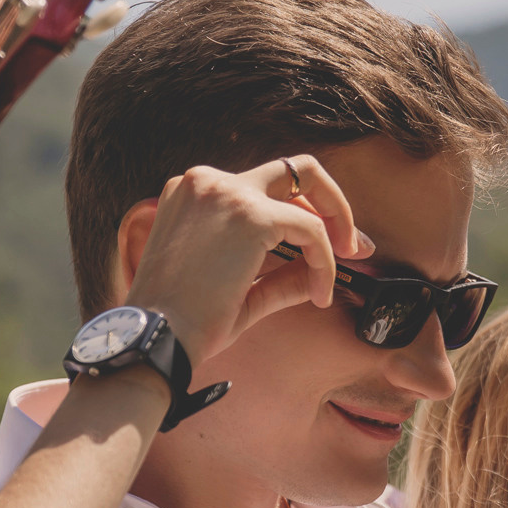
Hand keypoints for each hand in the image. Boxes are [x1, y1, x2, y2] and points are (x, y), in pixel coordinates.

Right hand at [118, 155, 372, 368]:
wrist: (155, 339)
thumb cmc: (183, 322)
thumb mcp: (237, 291)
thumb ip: (278, 275)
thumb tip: (317, 271)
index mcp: (193, 193)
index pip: (262, 188)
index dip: (303, 214)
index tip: (331, 249)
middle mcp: (207, 182)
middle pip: (290, 168)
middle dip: (332, 201)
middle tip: (353, 243)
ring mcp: (227, 193)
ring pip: (306, 184)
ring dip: (336, 224)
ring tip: (346, 264)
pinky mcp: (249, 216)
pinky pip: (309, 228)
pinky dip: (324, 259)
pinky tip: (319, 293)